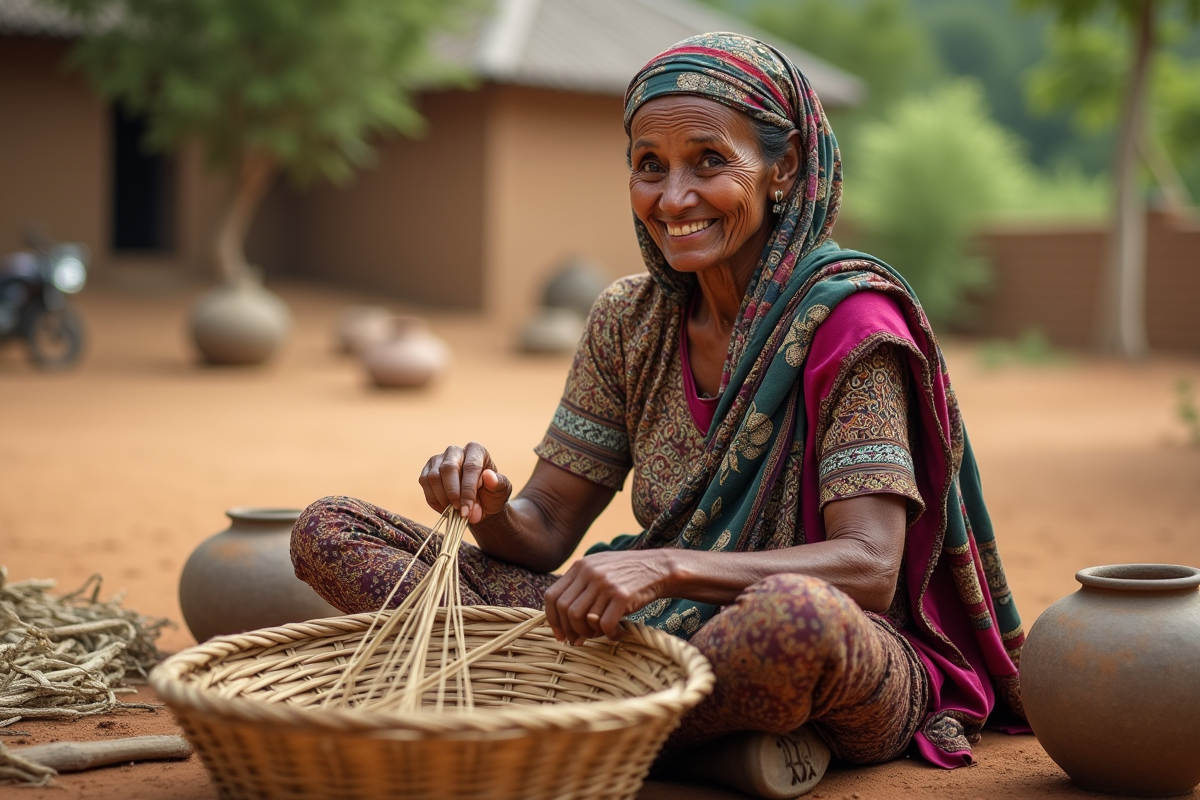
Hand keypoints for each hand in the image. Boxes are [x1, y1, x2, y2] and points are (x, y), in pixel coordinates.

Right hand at [418, 442, 511, 523]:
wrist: (478, 504)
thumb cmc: (491, 495)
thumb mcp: (500, 492)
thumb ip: (498, 484)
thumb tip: (489, 476)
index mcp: (476, 451)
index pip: (470, 467)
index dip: (468, 491)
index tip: (468, 510)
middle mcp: (455, 451)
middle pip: (448, 468)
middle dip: (453, 494)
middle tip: (460, 512)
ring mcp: (438, 459)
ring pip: (433, 477)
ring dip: (443, 499)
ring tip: (454, 512)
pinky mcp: (427, 470)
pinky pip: (425, 484)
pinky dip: (434, 500)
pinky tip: (445, 509)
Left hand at [543, 550, 674, 643]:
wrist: (659, 568)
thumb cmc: (627, 575)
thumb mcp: (599, 569)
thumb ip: (580, 586)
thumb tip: (562, 621)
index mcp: (580, 566)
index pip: (552, 596)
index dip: (552, 619)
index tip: (559, 635)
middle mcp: (590, 573)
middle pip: (565, 610)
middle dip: (570, 631)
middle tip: (578, 641)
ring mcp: (605, 584)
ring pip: (583, 619)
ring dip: (589, 633)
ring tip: (600, 634)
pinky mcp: (622, 596)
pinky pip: (605, 624)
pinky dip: (609, 634)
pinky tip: (617, 633)